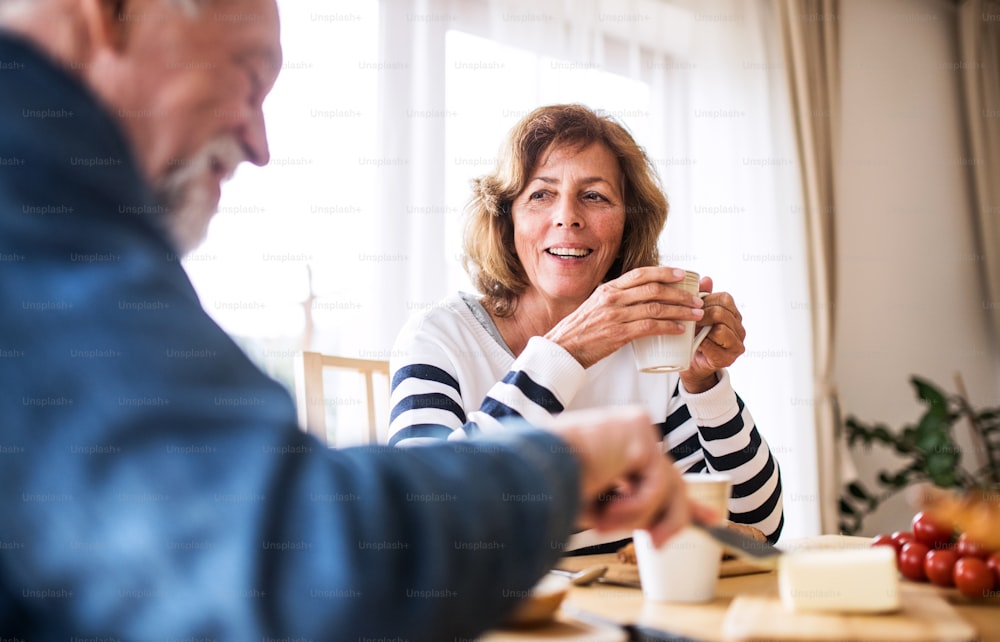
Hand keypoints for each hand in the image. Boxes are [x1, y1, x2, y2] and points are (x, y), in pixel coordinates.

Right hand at [544, 266, 704, 368]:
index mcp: (608, 289)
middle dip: (680, 293)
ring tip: (696, 314)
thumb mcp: (594, 306)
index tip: (682, 274)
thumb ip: (613, 300)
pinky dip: (667, 327)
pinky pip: (649, 327)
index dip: (664, 272)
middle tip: (697, 298)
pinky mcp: (618, 334)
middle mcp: (612, 299)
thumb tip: (635, 298)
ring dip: (680, 310)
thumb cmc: (579, 331)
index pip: (640, 274)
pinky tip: (679, 329)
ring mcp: (615, 316)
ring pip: (655, 307)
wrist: (562, 349)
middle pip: (653, 289)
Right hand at [547, 406, 714, 546]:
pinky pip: (656, 483)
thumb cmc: (546, 492)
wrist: (528, 475)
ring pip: (667, 486)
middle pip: (670, 479)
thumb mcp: (595, 509)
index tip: (711, 518)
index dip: (684, 500)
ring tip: (604, 524)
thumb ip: (628, 511)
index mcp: (610, 450)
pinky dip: (633, 507)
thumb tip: (658, 532)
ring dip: (637, 516)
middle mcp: (624, 433)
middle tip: (659, 542)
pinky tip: (606, 509)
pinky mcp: (638, 428)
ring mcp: (633, 428)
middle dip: (676, 515)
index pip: (657, 472)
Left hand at [679, 276, 745, 392]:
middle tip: (685, 318)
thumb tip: (706, 279)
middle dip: (702, 314)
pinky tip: (694, 342)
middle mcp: (739, 328)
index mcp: (733, 314)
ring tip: (689, 329)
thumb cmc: (693, 337)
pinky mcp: (730, 358)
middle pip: (722, 312)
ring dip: (702, 328)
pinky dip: (703, 342)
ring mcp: (737, 344)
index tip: (689, 305)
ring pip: (721, 327)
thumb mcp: (695, 314)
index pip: (724, 298)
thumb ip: (701, 297)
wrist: (691, 365)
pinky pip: (716, 345)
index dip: (706, 300)